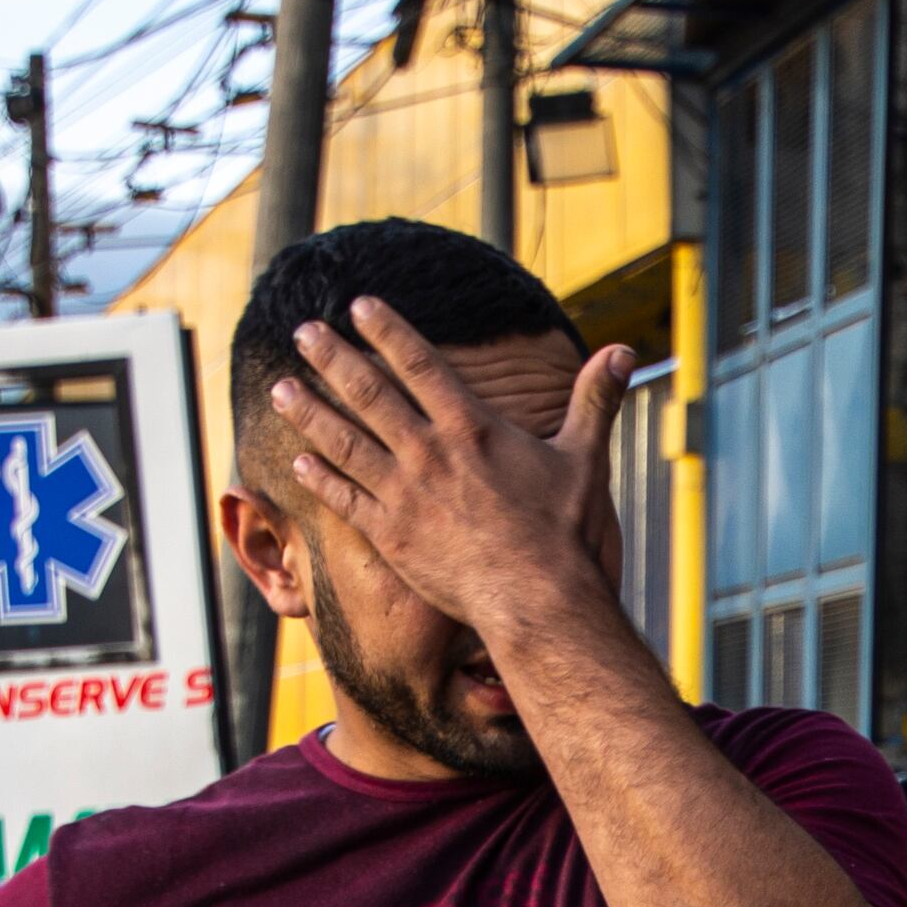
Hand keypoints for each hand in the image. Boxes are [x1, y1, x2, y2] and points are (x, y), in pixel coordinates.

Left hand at [268, 302, 633, 658]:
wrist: (538, 600)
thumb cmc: (565, 533)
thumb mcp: (584, 457)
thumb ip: (595, 400)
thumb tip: (624, 350)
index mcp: (472, 428)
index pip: (420, 365)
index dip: (387, 331)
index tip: (359, 305)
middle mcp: (430, 454)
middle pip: (369, 394)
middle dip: (332, 358)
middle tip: (304, 332)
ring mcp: (406, 495)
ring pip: (345, 443)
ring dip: (310, 412)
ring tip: (281, 387)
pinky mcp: (394, 537)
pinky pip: (347, 501)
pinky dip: (321, 479)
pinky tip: (300, 461)